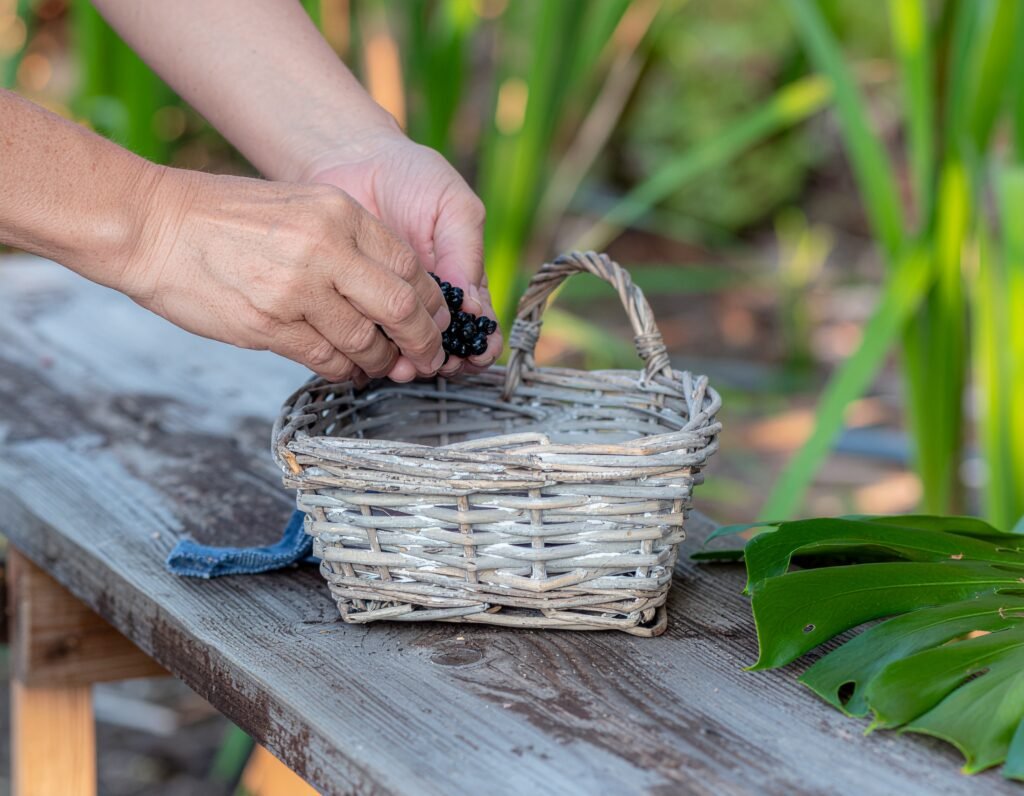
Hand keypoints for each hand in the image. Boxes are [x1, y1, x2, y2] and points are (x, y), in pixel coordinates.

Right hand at [121, 167, 449, 383]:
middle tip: (427, 357)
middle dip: (422, 341)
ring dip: (380, 361)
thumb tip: (396, 287)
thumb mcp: (299, 205)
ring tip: (380, 364)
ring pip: (366, 341)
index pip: (409, 265)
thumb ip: (348, 241)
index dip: (431, 303)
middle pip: (400, 307)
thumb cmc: (224, 217)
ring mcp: (296, 289)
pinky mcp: (269, 325)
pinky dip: (344, 370)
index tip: (436, 322)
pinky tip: (346, 369)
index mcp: (338, 212)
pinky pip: (326, 360)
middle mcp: (325, 247)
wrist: (154, 226)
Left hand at [301, 131, 501, 375]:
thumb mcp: (453, 206)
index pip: (480, 325)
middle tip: (435, 362)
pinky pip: (367, 334)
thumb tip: (473, 308)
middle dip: (444, 360)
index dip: (481, 346)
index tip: (476, 355)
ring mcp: (392, 301)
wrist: (353, 159)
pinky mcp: (357, 300)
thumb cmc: (411, 177)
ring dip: (409, 361)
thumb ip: (465, 254)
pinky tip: (372, 352)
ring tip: (405, 363)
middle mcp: (429, 297)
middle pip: (446, 345)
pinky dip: (371, 349)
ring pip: (406, 347)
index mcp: (462, 278)